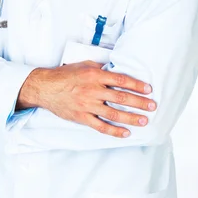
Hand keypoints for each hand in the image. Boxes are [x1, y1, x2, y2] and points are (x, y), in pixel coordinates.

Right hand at [17, 61, 156, 137]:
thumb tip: (115, 70)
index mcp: (94, 75)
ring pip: (114, 113)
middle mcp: (92, 90)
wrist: (45, 87)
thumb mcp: (83, 65)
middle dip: (139, 103)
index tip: (148, 89)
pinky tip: (125, 133)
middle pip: (121, 97)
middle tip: (152, 106)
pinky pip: (101, 126)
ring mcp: (87, 105)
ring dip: (131, 118)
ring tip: (144, 121)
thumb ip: (99, 68)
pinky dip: (114, 131)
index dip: (136, 85)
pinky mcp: (82, 117)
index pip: (121, 80)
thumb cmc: (65, 74)